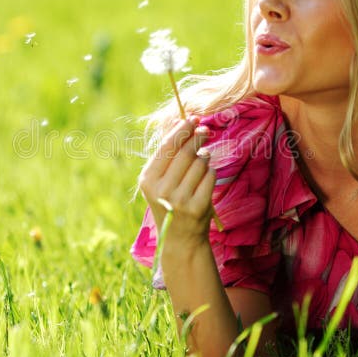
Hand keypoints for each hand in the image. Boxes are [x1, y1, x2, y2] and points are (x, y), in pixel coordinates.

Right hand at [138, 115, 215, 248]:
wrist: (180, 238)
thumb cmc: (170, 202)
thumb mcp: (160, 180)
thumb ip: (168, 155)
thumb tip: (182, 122)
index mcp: (147, 180)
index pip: (166, 147)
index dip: (181, 130)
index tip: (193, 118)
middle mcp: (161, 190)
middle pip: (185, 152)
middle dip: (197, 137)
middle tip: (205, 130)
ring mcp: (179, 200)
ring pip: (200, 163)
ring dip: (204, 158)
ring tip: (201, 162)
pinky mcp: (197, 207)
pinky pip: (210, 176)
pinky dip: (210, 172)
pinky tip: (204, 180)